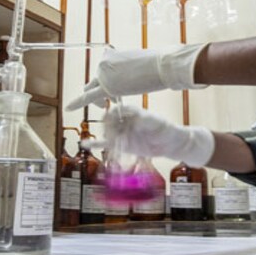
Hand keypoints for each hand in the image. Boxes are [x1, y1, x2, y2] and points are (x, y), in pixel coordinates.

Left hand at [66, 44, 206, 110]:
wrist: (160, 65)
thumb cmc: (155, 64)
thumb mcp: (137, 62)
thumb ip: (126, 69)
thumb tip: (129, 74)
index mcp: (109, 56)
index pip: (103, 72)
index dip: (108, 82)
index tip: (112, 90)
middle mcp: (103, 63)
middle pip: (96, 82)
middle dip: (102, 92)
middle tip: (112, 100)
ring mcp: (103, 74)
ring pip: (93, 91)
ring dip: (100, 99)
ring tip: (114, 102)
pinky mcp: (106, 87)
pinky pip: (87, 97)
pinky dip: (77, 102)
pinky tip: (68, 107)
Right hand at [95, 105, 214, 167]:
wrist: (170, 143)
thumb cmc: (164, 129)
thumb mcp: (156, 122)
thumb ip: (145, 119)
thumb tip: (134, 118)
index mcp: (132, 111)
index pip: (118, 109)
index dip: (112, 113)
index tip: (110, 116)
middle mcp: (125, 121)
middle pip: (110, 121)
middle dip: (108, 126)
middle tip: (111, 132)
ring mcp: (122, 132)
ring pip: (108, 132)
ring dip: (105, 135)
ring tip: (109, 139)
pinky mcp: (122, 145)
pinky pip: (107, 144)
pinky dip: (96, 144)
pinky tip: (85, 144)